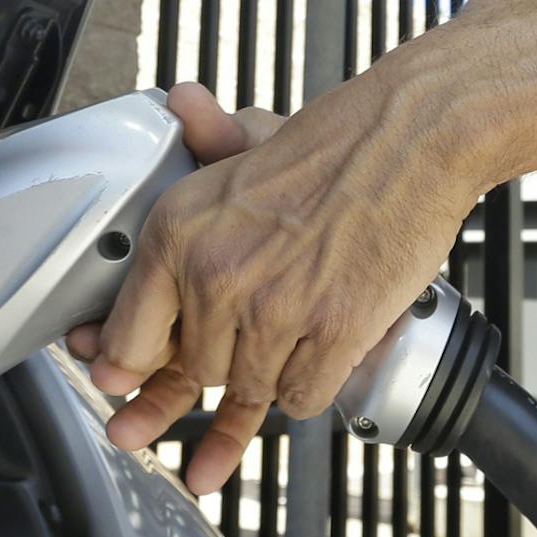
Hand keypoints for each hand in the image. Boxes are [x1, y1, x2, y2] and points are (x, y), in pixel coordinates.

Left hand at [72, 74, 472, 494]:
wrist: (409, 139)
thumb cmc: (333, 147)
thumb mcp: (238, 151)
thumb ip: (190, 182)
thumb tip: (165, 148)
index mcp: (177, 232)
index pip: (131, 338)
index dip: (130, 372)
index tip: (126, 392)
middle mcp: (215, 275)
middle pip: (197, 372)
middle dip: (223, 364)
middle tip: (257, 334)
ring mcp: (274, 310)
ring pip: (250, 391)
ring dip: (273, 373)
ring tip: (300, 328)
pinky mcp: (333, 333)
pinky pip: (302, 398)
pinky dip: (313, 384)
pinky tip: (325, 348)